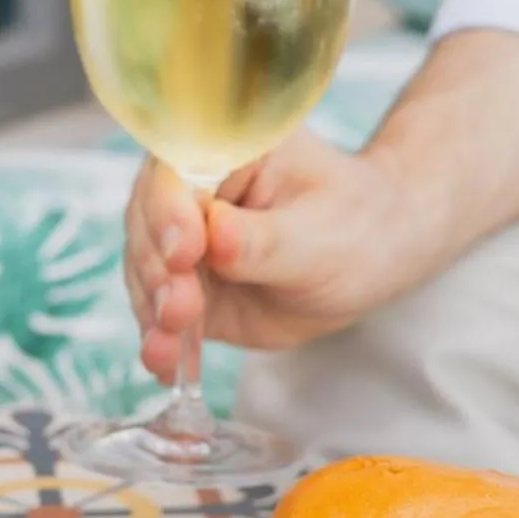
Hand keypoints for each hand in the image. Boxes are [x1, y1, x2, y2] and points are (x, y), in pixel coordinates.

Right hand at [122, 128, 410, 381]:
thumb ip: (265, 240)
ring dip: (153, 312)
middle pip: (148, 225)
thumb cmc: (353, 225)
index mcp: (224, 150)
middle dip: (158, 271)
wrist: (371, 256)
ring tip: (165, 349)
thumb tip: (214, 235)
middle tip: (178, 310)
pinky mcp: (188, 289)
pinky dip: (162, 342)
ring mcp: (185, 243)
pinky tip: (164, 368)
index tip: (186, 253)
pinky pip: (162, 314)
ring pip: (147, 274)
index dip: (171, 213)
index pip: (177, 173)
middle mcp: (191, 191)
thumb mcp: (320, 234)